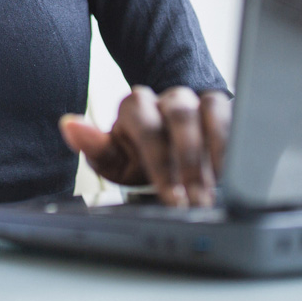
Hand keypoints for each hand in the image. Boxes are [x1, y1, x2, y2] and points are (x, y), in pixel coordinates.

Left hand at [59, 86, 231, 207]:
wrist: (168, 151)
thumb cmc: (138, 157)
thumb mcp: (114, 160)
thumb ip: (94, 147)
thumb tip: (69, 124)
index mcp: (135, 107)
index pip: (146, 126)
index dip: (160, 162)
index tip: (171, 197)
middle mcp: (166, 99)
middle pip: (179, 115)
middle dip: (189, 162)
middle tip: (196, 200)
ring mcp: (196, 100)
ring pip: (208, 111)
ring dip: (213, 154)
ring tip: (214, 191)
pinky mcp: (220, 108)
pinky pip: (230, 116)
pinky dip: (232, 144)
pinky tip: (230, 173)